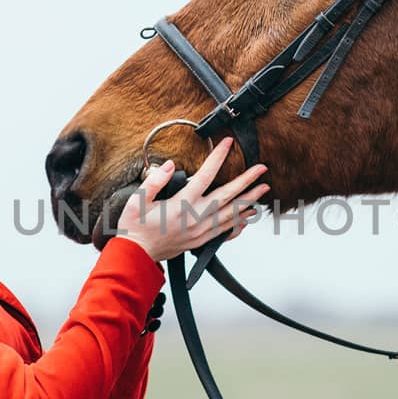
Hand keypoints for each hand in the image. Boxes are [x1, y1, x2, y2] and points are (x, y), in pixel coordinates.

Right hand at [115, 137, 268, 262]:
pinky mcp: (200, 241)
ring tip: (262, 191)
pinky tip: (247, 217)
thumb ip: (154, 181)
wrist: (136, 256)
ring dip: (249, 201)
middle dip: (247, 181)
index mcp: (181, 205)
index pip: (205, 176)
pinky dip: (238, 224)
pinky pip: (224, 231)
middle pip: (227, 196)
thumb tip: (169, 165)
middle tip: (262, 170)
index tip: (228, 142)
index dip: (218, 157)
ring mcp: (200, 231)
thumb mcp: (137, 200)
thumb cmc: (135, 227)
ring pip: (231, 214)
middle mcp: (195, 218)